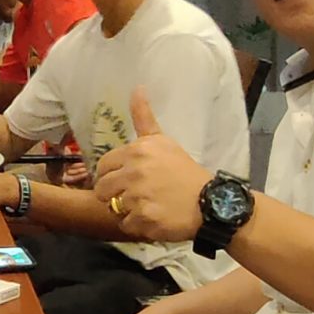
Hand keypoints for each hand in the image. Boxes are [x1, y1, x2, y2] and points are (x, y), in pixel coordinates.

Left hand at [93, 91, 212, 243]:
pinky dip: (137, 226)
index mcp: (136, 151)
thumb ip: (144, 118)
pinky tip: (153, 219)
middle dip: (114, 195)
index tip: (126, 181)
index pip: (103, 166)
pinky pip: (126, 225)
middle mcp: (133, 172)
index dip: (111, 176)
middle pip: (102, 190)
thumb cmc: (184, 171)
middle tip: (135, 197)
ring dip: (126, 211)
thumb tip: (137, 87)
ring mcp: (138, 197)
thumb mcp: (163, 141)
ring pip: (113, 208)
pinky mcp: (144, 219)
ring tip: (145, 207)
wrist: (210, 202)